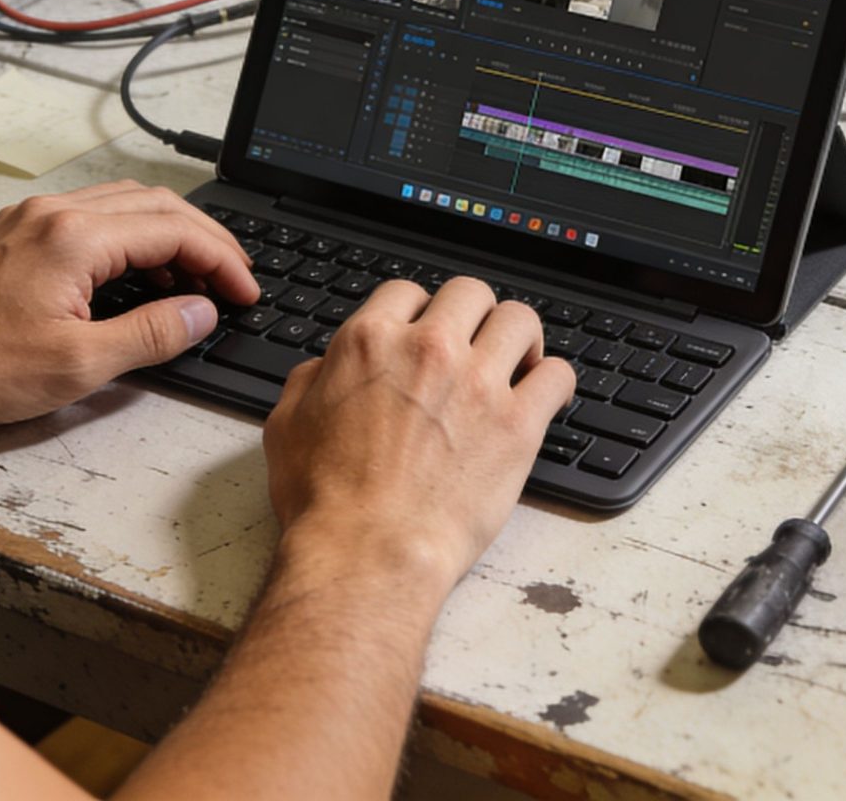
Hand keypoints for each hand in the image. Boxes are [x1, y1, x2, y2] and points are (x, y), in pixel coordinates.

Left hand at [0, 180, 259, 433]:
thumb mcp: (78, 365)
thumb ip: (150, 334)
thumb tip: (200, 313)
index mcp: (75, 236)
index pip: (176, 229)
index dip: (222, 261)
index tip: (245, 292)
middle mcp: (55, 213)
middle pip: (156, 206)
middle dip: (205, 242)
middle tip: (234, 282)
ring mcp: (32, 219)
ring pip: (125, 207)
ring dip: (169, 238)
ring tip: (193, 284)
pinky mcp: (16, 234)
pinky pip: (92, 219)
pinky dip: (130, 240)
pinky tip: (137, 277)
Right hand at [261, 277, 576, 595]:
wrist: (368, 553)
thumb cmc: (326, 502)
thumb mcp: (288, 426)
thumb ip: (311, 380)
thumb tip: (326, 368)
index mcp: (370, 341)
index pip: (408, 292)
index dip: (418, 312)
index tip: (427, 331)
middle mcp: (428, 350)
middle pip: (470, 293)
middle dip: (472, 314)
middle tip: (474, 342)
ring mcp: (478, 383)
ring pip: (519, 319)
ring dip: (519, 337)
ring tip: (518, 361)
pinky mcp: (518, 424)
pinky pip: (557, 375)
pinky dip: (553, 381)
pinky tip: (543, 396)